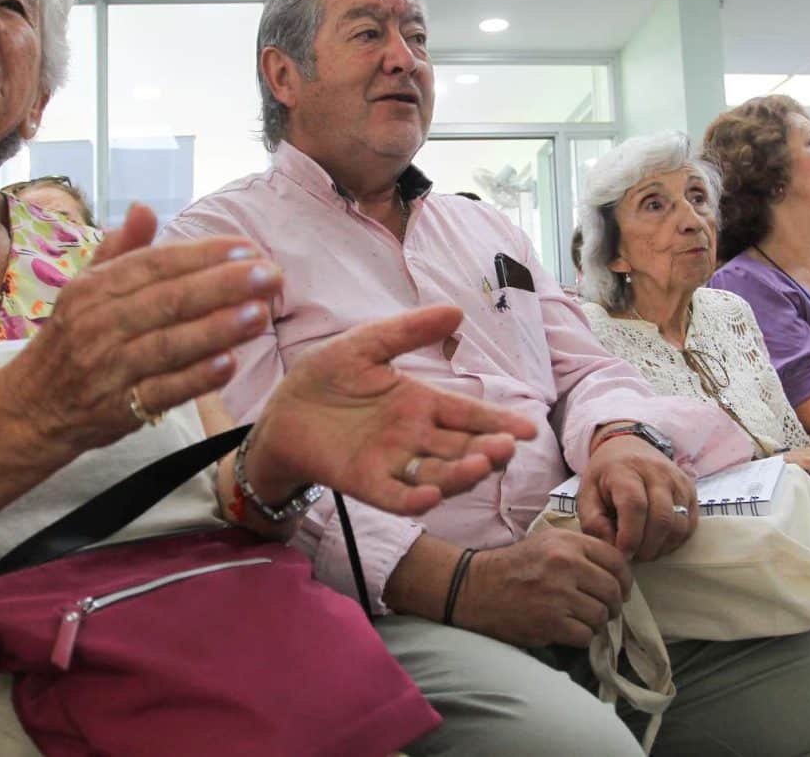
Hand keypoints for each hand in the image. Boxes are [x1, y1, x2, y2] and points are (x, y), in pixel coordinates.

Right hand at [6, 204, 283, 456]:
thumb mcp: (84, 291)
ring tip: (262, 313)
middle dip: (225, 285)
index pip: (156, 265)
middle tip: (271, 275)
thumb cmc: (70, 341)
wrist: (30, 409)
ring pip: (170, 345)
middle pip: (169, 300)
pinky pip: (162, 392)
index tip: (248, 248)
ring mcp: (107, 368)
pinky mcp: (118, 409)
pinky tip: (230, 364)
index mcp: (92, 289)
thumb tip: (145, 207)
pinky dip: (196, 378)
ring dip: (219, 329)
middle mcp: (98, 325)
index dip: (204, 255)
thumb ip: (120, 251)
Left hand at [246, 305, 537, 515]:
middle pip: (461, 447)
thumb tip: (457, 311)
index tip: (529, 429)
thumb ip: (408, 331)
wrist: (280, 409)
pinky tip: (429, 493)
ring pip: (437, 473)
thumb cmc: (325, 377)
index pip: (469, 415)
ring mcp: (391, 461)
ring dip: (461, 473)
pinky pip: (395, 496)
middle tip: (508, 447)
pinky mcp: (364, 481)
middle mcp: (414, 436)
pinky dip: (413, 498)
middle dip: (488, 449)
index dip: (498, 422)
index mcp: (420, 403)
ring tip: (482, 464)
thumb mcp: (367, 344)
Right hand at [456, 528, 632, 647]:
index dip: (625, 579)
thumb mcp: (548, 543)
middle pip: (613, 590)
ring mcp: (559, 596)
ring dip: (596, 622)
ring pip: (601, 615)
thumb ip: (582, 550)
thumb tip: (618, 570)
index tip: (622, 588)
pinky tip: (569, 629)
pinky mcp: (551, 623)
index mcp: (568, 544)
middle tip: (605, 608)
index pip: (616, 561)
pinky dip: (581, 636)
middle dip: (613, 604)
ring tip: (583, 619)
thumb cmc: (516, 565)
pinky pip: (585, 635)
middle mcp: (566, 566)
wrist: (478, 588)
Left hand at [577, 433, 695, 560]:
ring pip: (679, 524)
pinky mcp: (690, 490)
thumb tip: (612, 547)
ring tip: (644, 550)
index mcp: (625, 470)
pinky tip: (658, 542)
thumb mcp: (587, 494)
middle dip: (647, 547)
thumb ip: (593, 522)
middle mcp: (656, 472)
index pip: (634, 506)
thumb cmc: (606, 475)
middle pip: (661, 518)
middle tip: (634, 557)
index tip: (623, 554)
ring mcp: (677, 480)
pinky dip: (675, 540)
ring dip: (662, 546)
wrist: (629, 446)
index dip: (630, 536)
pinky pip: (690, 524)